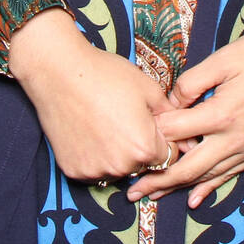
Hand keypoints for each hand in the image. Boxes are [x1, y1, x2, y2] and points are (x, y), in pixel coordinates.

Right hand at [10, 8, 171, 183]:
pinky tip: (88, 132)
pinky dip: (94, 157)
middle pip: (143, 165)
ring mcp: (95, 171)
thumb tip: (183, 129)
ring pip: (118, 169)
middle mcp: (122, 166)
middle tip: (124, 121)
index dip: (163, 139)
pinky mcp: (74, 171)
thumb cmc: (106, 75)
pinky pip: (93, 170)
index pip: (168, 156)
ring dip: (117, 155)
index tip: (150, 124)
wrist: (59, 72)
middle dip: (141, 148)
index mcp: (145, 148)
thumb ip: (169, 114)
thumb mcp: (148, 88)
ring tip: (104, 124)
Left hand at [128, 0, 243, 205]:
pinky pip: (230, 175)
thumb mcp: (224, 58)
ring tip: (153, 196)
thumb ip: (192, 82)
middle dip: (158, 180)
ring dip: (179, 188)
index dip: (154, 132)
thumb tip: (171, 103)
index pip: (177, 131)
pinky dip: (210, 188)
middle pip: (188, 168)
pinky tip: (194, 199)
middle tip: (132, 191)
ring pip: (208, 176)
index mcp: (222, 113)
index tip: (135, 132)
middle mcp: (236, 138)